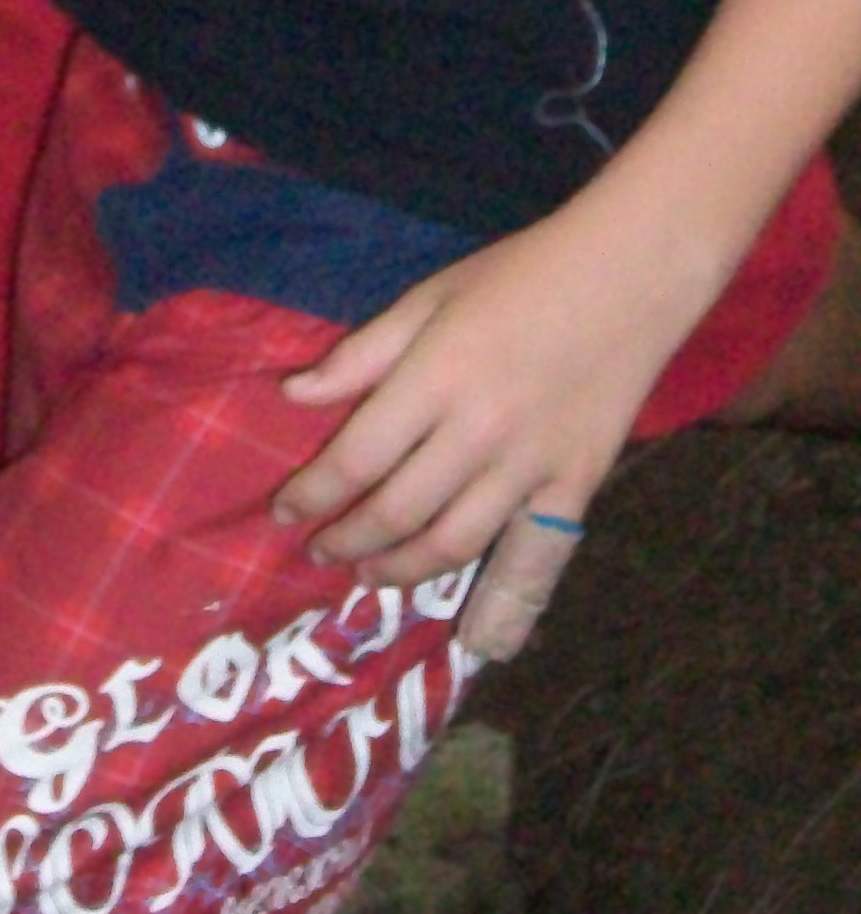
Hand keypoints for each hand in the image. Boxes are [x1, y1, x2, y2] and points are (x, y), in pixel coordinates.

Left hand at [271, 205, 681, 601]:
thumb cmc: (520, 275)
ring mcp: (532, 467)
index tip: (283, 513)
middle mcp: (477, 432)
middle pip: (396, 509)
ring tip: (368, 576)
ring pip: (453, 543)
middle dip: (347, 538)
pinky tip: (477, 639)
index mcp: (433, 378)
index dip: (311, 493)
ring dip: (401, 570)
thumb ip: (361, 355)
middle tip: (321, 551)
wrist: (629, 274)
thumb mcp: (428, 297)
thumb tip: (293, 395)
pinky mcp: (577, 488)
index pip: (355, 457)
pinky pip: (536, 562)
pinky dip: (505, 606)